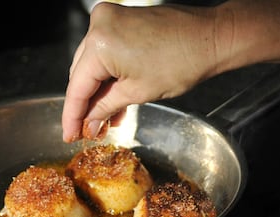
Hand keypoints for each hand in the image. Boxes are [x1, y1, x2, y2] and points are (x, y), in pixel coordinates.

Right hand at [62, 3, 222, 141]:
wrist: (210, 39)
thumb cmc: (183, 62)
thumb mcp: (139, 93)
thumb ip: (106, 107)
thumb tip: (89, 122)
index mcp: (100, 43)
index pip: (77, 86)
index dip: (72, 115)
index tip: (69, 134)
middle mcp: (99, 25)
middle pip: (82, 73)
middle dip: (86, 104)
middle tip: (87, 130)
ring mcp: (110, 19)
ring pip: (94, 63)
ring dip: (98, 91)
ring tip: (104, 121)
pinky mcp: (122, 19)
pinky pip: (107, 51)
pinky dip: (110, 74)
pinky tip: (114, 100)